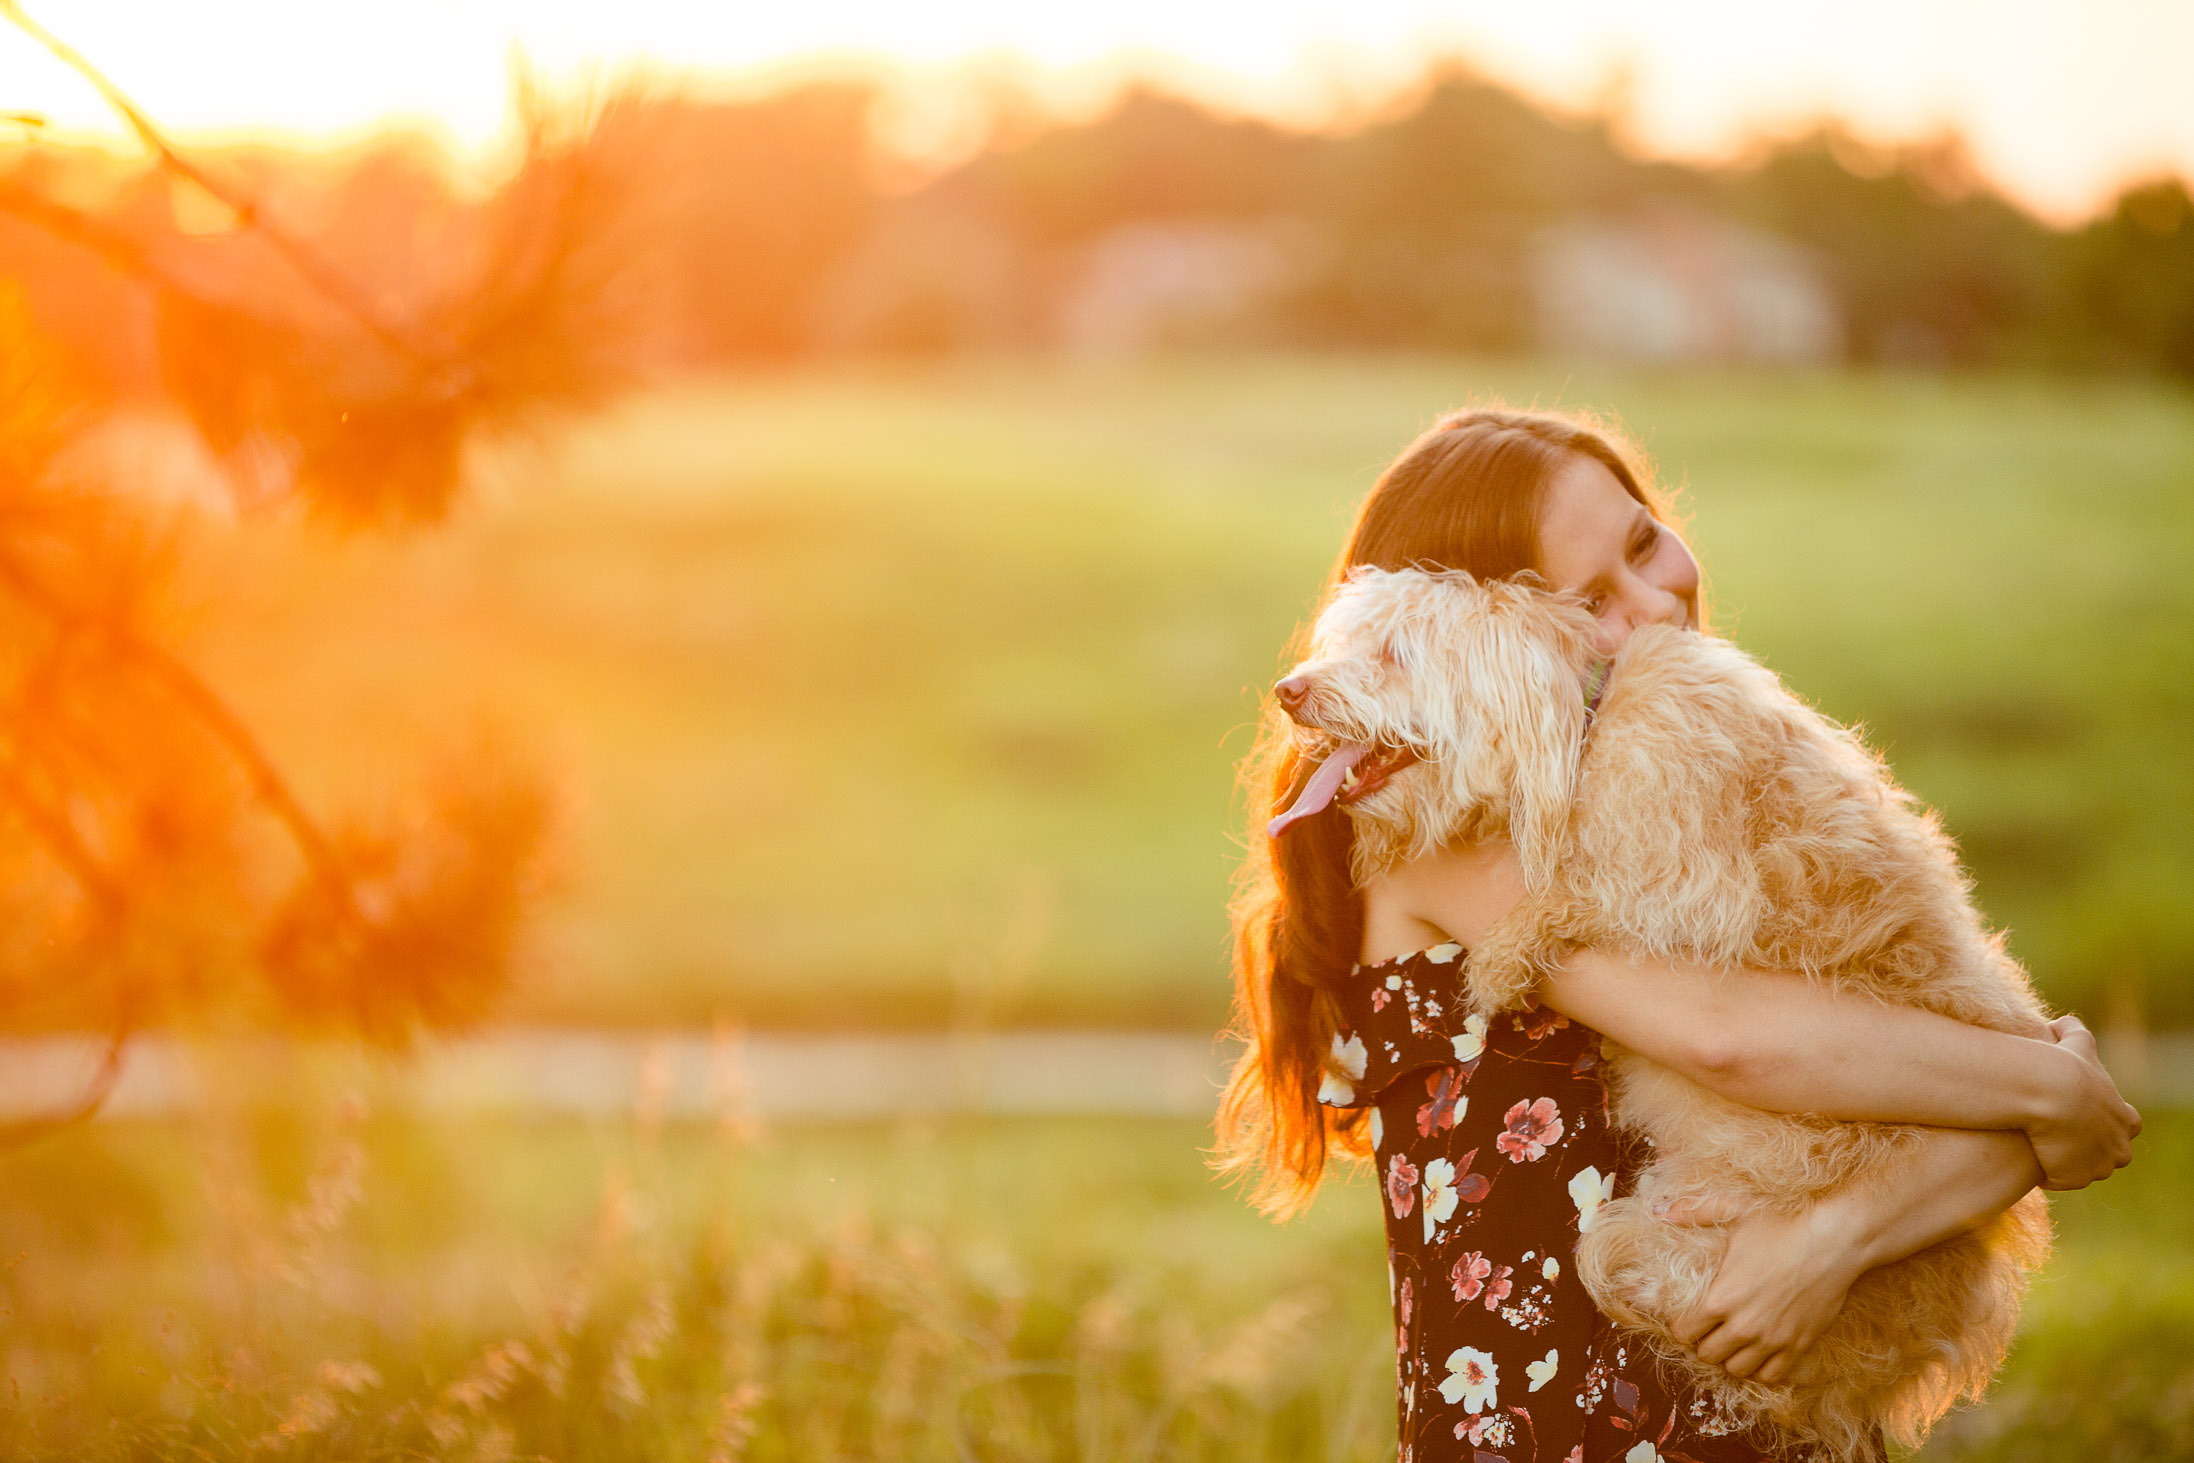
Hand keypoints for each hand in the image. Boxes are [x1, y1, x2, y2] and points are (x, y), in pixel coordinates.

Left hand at [1658, 1192, 1867, 1386]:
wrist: (1832, 1243)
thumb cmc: (1781, 1226)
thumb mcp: (1733, 1211)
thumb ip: (1692, 1212)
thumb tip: (1658, 1210)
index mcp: (1720, 1298)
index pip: (1684, 1332)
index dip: (1682, 1325)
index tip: (1689, 1317)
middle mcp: (1743, 1325)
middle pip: (1707, 1354)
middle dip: (1704, 1342)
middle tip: (1711, 1328)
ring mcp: (1772, 1339)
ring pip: (1737, 1369)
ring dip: (1731, 1357)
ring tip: (1734, 1340)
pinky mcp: (1798, 1346)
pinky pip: (1772, 1375)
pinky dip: (1762, 1368)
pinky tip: (1761, 1351)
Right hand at [2026, 1015, 2140, 1190]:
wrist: (2050, 1091)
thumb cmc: (2064, 1066)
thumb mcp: (2077, 1043)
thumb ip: (2074, 1031)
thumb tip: (2060, 1023)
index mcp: (2127, 1120)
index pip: (2121, 1127)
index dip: (2096, 1120)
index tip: (2072, 1111)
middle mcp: (2120, 1148)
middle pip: (2106, 1154)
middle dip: (2085, 1146)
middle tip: (2055, 1131)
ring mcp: (2098, 1166)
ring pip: (2083, 1169)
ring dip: (2065, 1160)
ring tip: (2038, 1144)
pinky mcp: (2074, 1178)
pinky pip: (2060, 1179)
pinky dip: (2047, 1171)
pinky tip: (2029, 1153)